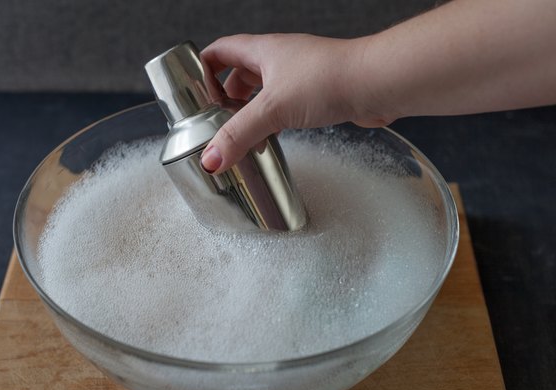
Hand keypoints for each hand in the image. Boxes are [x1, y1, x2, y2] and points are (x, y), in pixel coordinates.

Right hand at [199, 34, 389, 173]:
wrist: (375, 84)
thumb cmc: (328, 79)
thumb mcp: (272, 109)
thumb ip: (239, 134)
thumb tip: (212, 158)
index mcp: (263, 51)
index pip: (221, 51)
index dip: (204, 68)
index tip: (194, 92)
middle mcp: (280, 59)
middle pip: (241, 72)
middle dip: (226, 96)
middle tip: (218, 119)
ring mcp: (299, 75)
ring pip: (264, 90)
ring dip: (251, 109)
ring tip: (242, 132)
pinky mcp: (316, 93)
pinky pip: (285, 104)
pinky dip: (273, 119)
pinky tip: (272, 136)